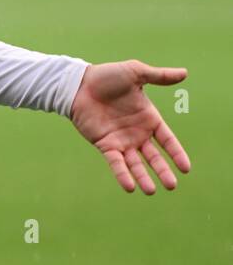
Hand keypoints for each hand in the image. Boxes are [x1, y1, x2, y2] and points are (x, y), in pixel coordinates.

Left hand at [69, 60, 190, 193]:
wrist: (78, 83)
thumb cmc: (106, 76)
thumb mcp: (135, 73)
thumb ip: (159, 76)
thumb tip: (185, 73)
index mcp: (149, 118)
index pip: (168, 140)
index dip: (177, 153)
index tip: (186, 168)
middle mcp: (137, 133)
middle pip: (154, 157)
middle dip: (162, 171)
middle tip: (171, 186)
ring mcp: (121, 140)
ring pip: (135, 163)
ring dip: (143, 177)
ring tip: (150, 191)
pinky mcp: (104, 144)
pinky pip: (115, 162)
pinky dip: (122, 174)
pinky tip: (129, 187)